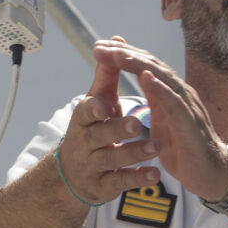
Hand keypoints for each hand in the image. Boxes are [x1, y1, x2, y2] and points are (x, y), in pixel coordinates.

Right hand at [56, 50, 162, 204]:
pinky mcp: (103, 186)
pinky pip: (120, 183)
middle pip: (99, 135)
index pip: (85, 112)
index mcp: (82, 120)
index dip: (94, 109)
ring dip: (134, 153)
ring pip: (112, 160)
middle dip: (117, 129)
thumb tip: (116, 41)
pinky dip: (138, 179)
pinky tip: (155, 175)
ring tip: (156, 145)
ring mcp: (92, 166)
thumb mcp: (97, 102)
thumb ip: (107, 74)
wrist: (71, 174)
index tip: (106, 104)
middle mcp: (84, 143)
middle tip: (138, 124)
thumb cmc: (91, 129)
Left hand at [91, 39, 227, 201]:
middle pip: (152, 66)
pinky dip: (160, 88)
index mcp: (171, 94)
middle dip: (125, 54)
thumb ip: (156, 99)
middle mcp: (181, 94)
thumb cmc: (186, 149)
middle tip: (100, 46)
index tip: (100, 48)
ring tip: (117, 55)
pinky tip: (145, 78)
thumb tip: (144, 78)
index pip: (147, 67)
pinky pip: (174, 103)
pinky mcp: (190, 124)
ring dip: (138, 65)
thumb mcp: (165, 120)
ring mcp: (187, 106)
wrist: (211, 175)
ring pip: (162, 79)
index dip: (124, 55)